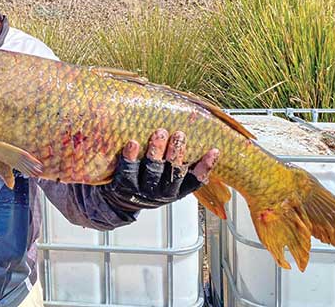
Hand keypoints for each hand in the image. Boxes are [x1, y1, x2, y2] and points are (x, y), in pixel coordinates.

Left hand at [100, 129, 218, 211]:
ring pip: (152, 169)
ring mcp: (142, 190)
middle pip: (172, 172)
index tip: (214, 151)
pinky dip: (131, 156)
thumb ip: (183, 165)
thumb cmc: (149, 183)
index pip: (194, 180)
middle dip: (177, 152)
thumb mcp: (169, 180)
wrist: (121, 202)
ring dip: (157, 150)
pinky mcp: (124, 185)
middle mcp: (162, 192)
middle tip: (179, 134)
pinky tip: (133, 143)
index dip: (205, 167)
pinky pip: (128, 170)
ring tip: (160, 133)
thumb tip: (203, 138)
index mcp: (176, 190)